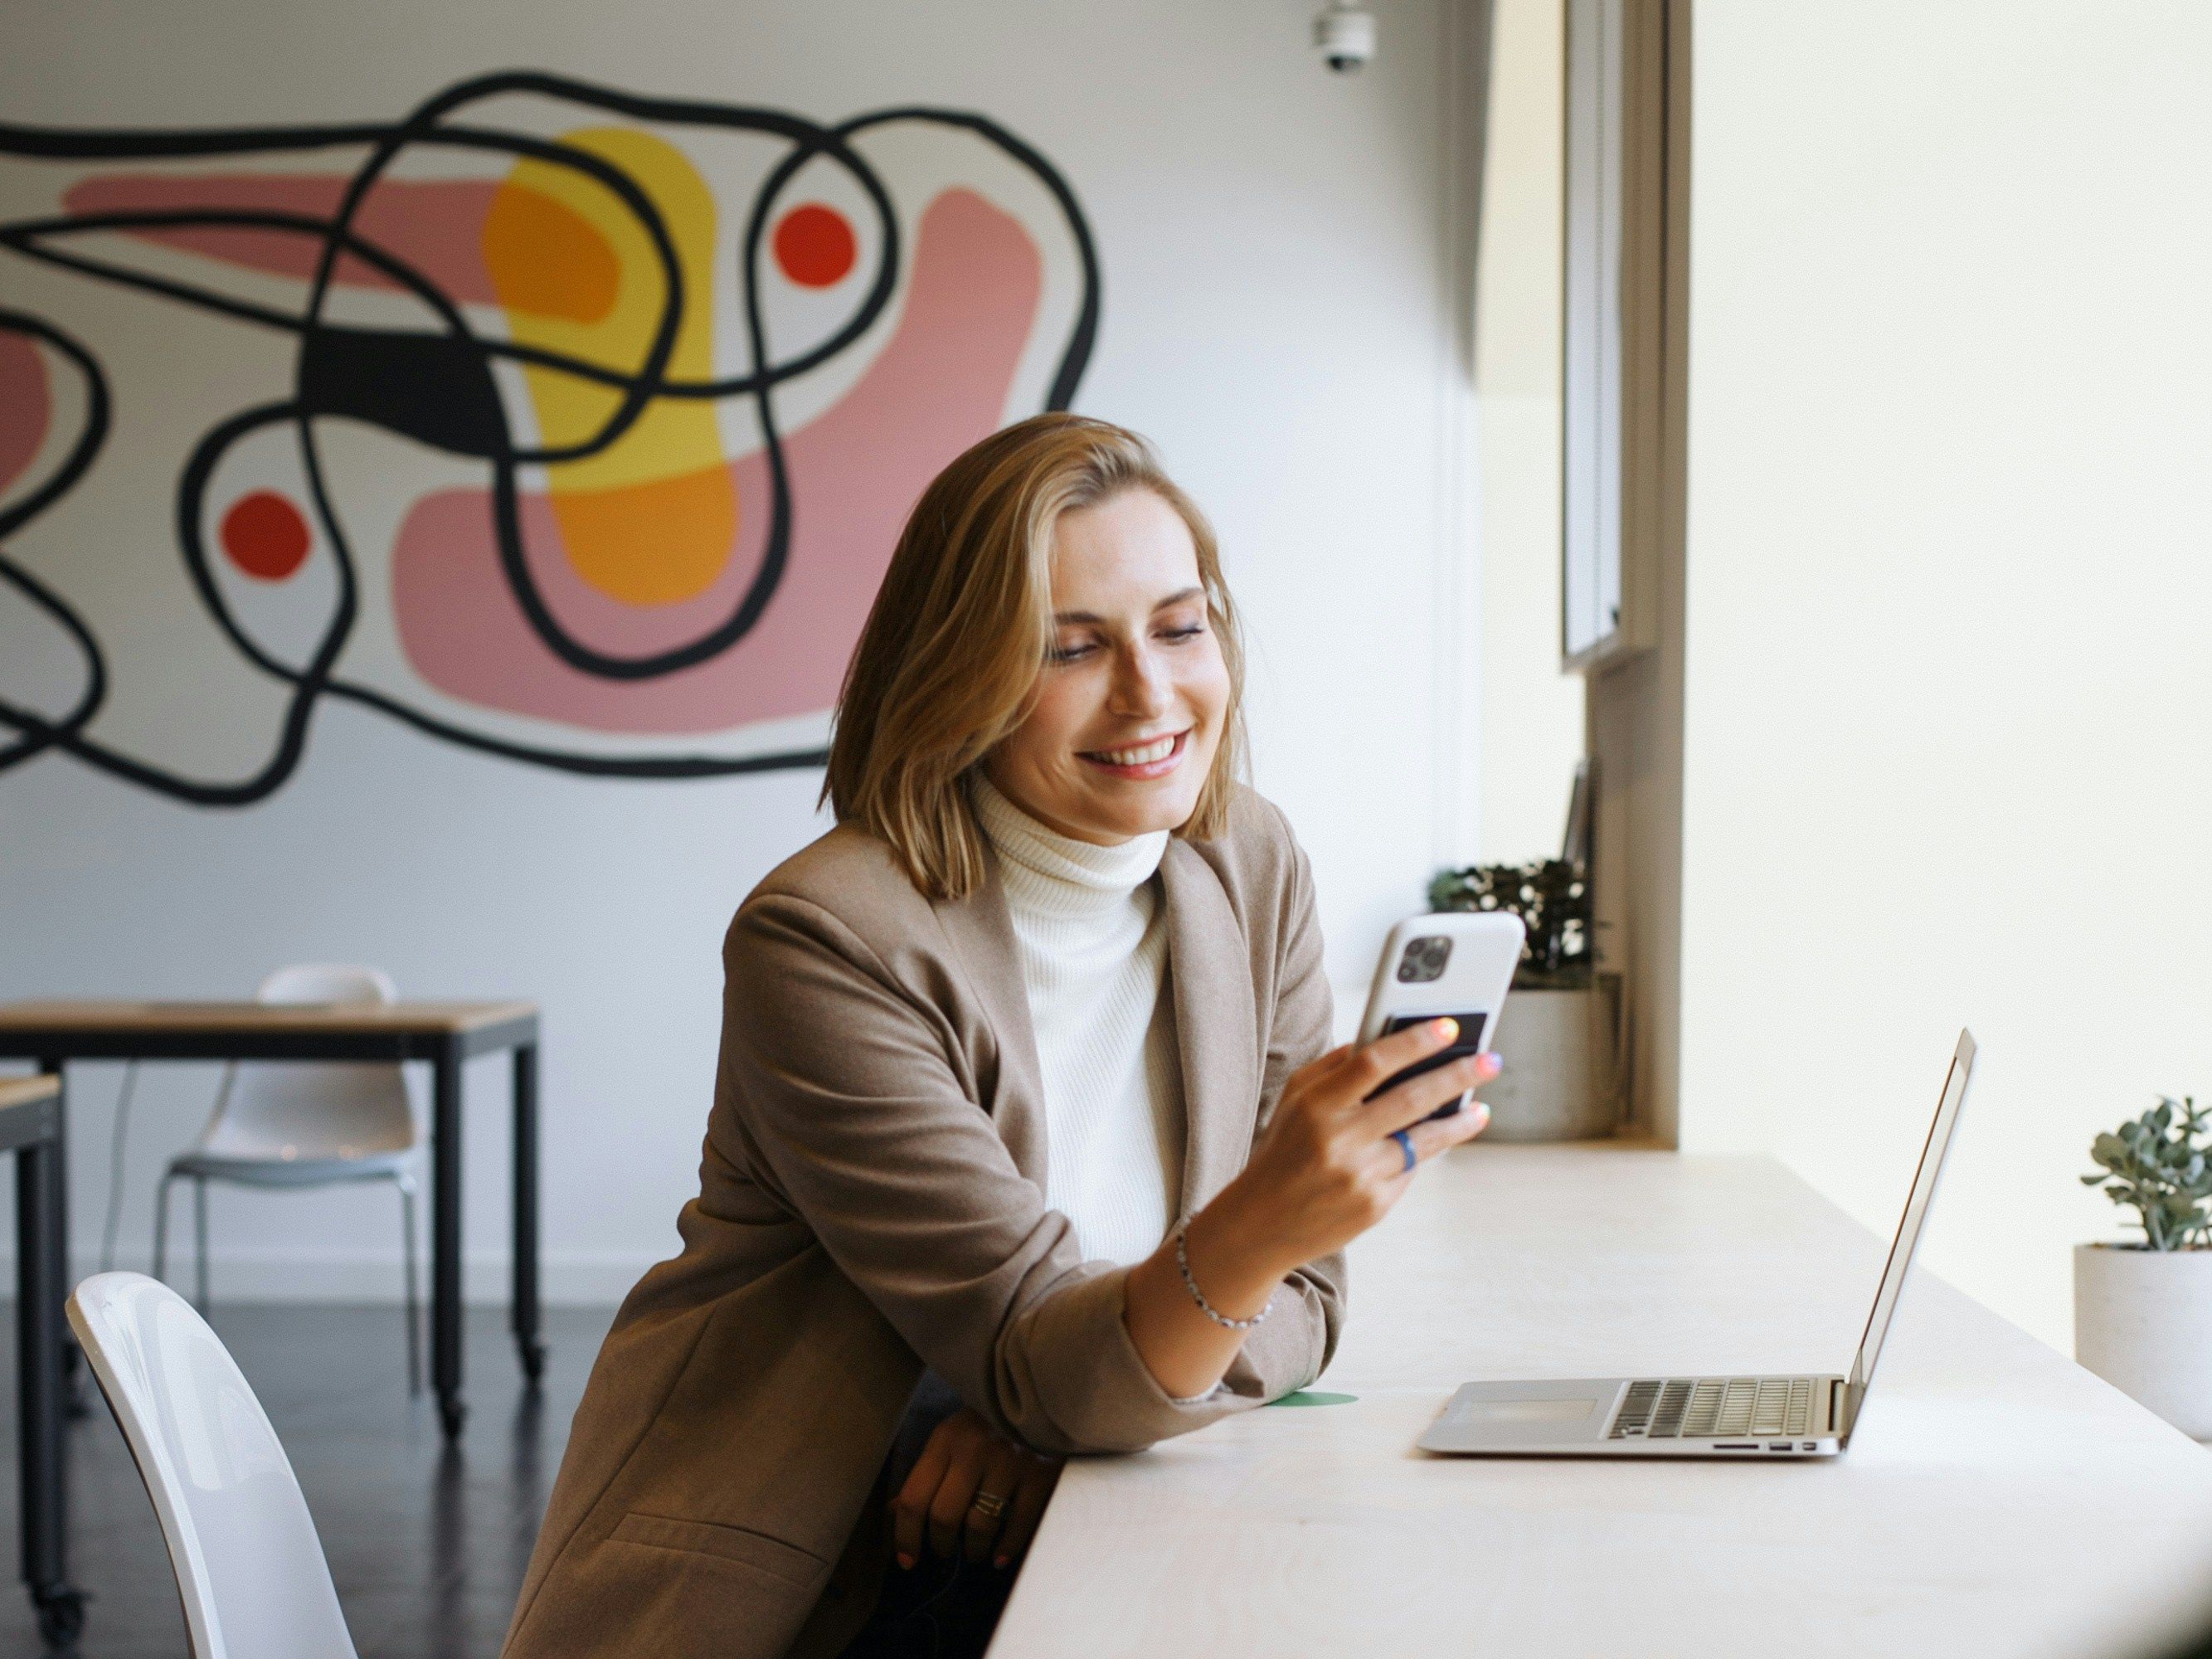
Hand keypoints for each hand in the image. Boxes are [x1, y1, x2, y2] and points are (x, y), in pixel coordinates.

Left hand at [889, 1407, 1063, 1571]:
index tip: (907, 1560)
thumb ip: (925, 1475)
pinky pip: (1018, 1525)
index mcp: (946, 1439)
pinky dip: (1006, 1548)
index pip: (914, 1497)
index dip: (906, 1536)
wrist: (1038, 1399)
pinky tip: (999, 1556)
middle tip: (944, 1553)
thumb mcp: (949, 1438)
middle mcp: (974, 1450)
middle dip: (941, 1545)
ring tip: (974, 1552)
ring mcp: (1009, 1462)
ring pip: (980, 1526)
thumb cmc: (986, 1424)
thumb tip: (895, 1514)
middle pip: (945, 1517)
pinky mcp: (1039, 1474)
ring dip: (973, 1550)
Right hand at [1213, 1018, 1499, 1278]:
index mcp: (1316, 1105)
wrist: (1262, 1223)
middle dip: (1458, 1075)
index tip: (1448, 1027)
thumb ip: (1333, 1066)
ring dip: (1460, 1121)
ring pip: (1424, 1139)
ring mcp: (1360, 1175)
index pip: (1373, 1062)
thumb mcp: (1294, 1100)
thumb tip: (1382, 1041)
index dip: (1415, 1042)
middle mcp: (1339, 1139)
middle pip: (1412, 1098)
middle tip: (1490, 1060)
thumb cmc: (1284, 1150)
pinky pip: (1411, 1169)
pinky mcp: (1375, 1206)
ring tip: (1480, 1107)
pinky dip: (1425, 1152)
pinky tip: (1438, 1139)